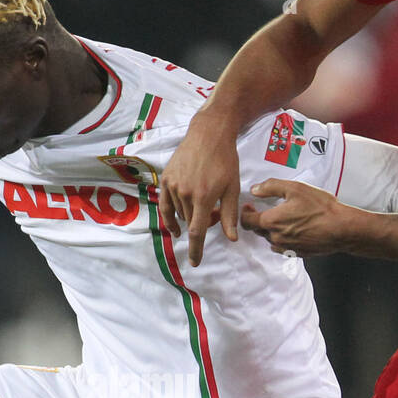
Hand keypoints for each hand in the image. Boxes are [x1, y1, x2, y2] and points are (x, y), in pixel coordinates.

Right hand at [158, 116, 241, 266]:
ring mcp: (173, 186)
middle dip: (202, 223)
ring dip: (190, 216)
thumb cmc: (225, 160)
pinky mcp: (165, 179)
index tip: (195, 263)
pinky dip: (170, 217)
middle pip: (190, 222)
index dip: (196, 250)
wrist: (208, 134)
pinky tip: (176, 226)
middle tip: (215, 211)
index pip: (197, 232)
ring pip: (180, 214)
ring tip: (203, 202)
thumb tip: (232, 239)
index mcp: (203, 197)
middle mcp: (185, 194)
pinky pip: (166, 205)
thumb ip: (230, 215)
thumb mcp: (232, 187)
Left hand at [241, 179, 370, 257]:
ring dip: (271, 230)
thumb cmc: (320, 208)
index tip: (249, 206)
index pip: (246, 221)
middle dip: (258, 220)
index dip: (245, 212)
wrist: (341, 229)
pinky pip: (282, 247)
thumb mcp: (295, 189)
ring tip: (282, 219)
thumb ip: (270, 187)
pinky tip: (293, 230)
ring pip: (270, 239)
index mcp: (271, 222)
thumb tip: (255, 189)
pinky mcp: (296, 253)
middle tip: (266, 210)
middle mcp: (275, 238)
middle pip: (257, 230)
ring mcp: (285, 248)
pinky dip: (283, 239)